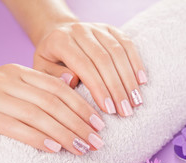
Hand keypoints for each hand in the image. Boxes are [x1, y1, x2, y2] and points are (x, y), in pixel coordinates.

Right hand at [0, 64, 104, 154]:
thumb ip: (39, 87)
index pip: (59, 88)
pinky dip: (36, 139)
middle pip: (51, 103)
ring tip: (81, 149)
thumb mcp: (13, 90)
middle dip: (78, 124)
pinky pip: (13, 127)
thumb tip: (72, 83)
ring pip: (36, 115)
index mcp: (19, 72)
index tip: (99, 124)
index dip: (82, 106)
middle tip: (97, 141)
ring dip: (63, 134)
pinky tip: (54, 150)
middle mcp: (6, 79)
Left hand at [33, 21, 147, 116]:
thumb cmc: (51, 59)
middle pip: (103, 60)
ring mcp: (97, 27)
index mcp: (61, 41)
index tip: (109, 110)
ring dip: (129, 79)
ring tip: (136, 101)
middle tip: (126, 111)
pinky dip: (136, 63)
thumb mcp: (43, 71)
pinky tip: (142, 81)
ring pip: (118, 52)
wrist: (58, 34)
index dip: (98, 88)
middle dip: (117, 88)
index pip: (83, 65)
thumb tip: (73, 80)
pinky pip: (127, 44)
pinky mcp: (111, 28)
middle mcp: (80, 30)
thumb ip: (54, 78)